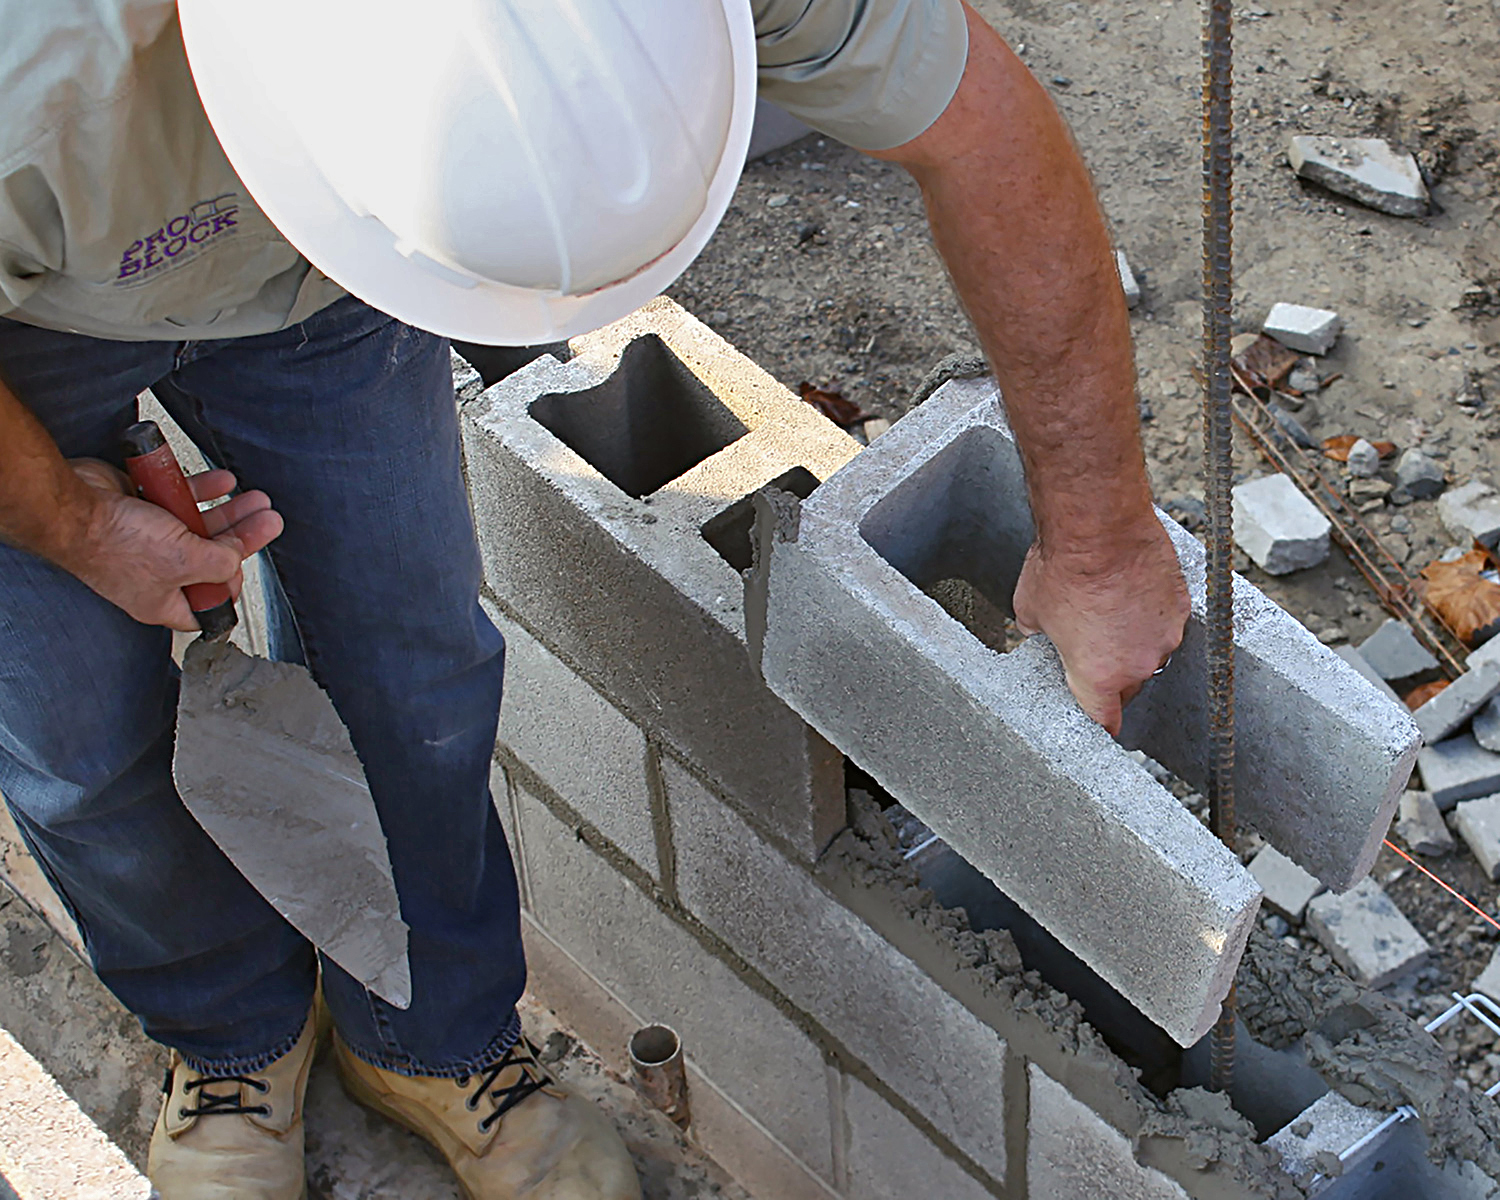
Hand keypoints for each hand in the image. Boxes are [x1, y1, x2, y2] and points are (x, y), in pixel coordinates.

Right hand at [57, 458, 283, 631]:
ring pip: (200, 526)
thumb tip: (237, 557)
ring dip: (231, 511)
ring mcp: (149, 540)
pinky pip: (180, 500)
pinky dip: (204, 490)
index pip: (206, 605)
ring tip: (258, 499)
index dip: (229, 589)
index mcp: (163, 601)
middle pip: (211, 559)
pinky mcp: (143, 509)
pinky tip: (225, 482)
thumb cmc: (113, 543)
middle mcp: (156, 572)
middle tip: (268, 521)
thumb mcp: (185, 561)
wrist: (72, 504)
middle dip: (243, 538)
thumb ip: (220, 563)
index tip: (244, 569)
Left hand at [1012, 519, 1188, 735]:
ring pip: (1152, 652)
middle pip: (1130, 686)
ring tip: (1113, 610)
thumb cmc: (1061, 569)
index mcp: (1099, 676)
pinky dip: (1151, 613)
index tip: (1101, 723)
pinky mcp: (1181, 607)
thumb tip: (1036, 629)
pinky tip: (1132, 592)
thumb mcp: (1029, 610)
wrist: (1099, 528)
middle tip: (1095, 647)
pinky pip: (1166, 621)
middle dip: (1114, 674)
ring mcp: (1165, 636)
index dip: (1101, 721)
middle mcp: (1138, 664)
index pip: (1105, 718)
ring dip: (1136, 640)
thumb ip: (1037, 632)